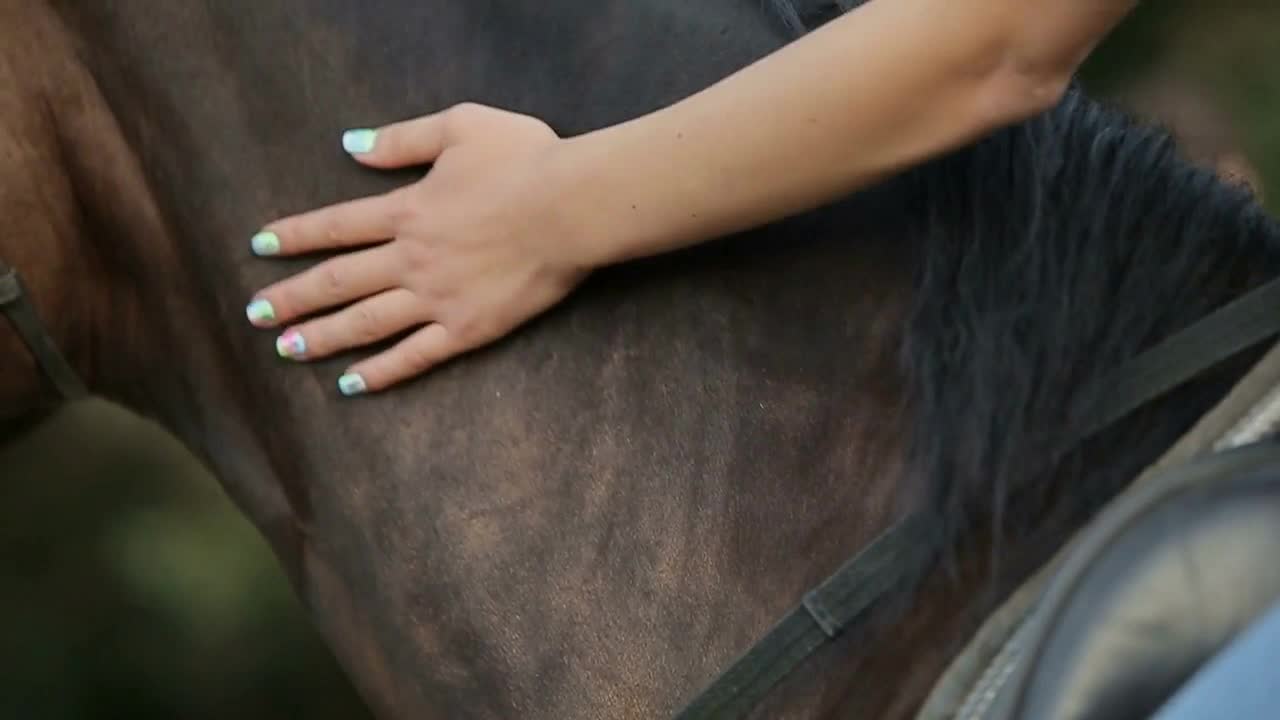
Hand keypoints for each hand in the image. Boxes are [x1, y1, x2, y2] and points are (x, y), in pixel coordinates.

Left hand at [244, 103, 590, 395]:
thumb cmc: (525, 159)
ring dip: (322, 337)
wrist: (573, 207)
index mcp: (406, 209)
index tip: (260, 245)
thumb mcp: (460, 126)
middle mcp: (410, 259)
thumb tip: (352, 145)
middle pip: (338, 281)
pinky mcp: (467, 329)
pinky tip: (351, 384)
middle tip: (255, 315)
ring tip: (287, 350)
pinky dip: (381, 372)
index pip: (336, 226)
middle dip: (292, 298)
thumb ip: (401, 139)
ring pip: (366, 322)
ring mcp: (436, 299)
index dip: (295, 235)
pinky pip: (415, 356)